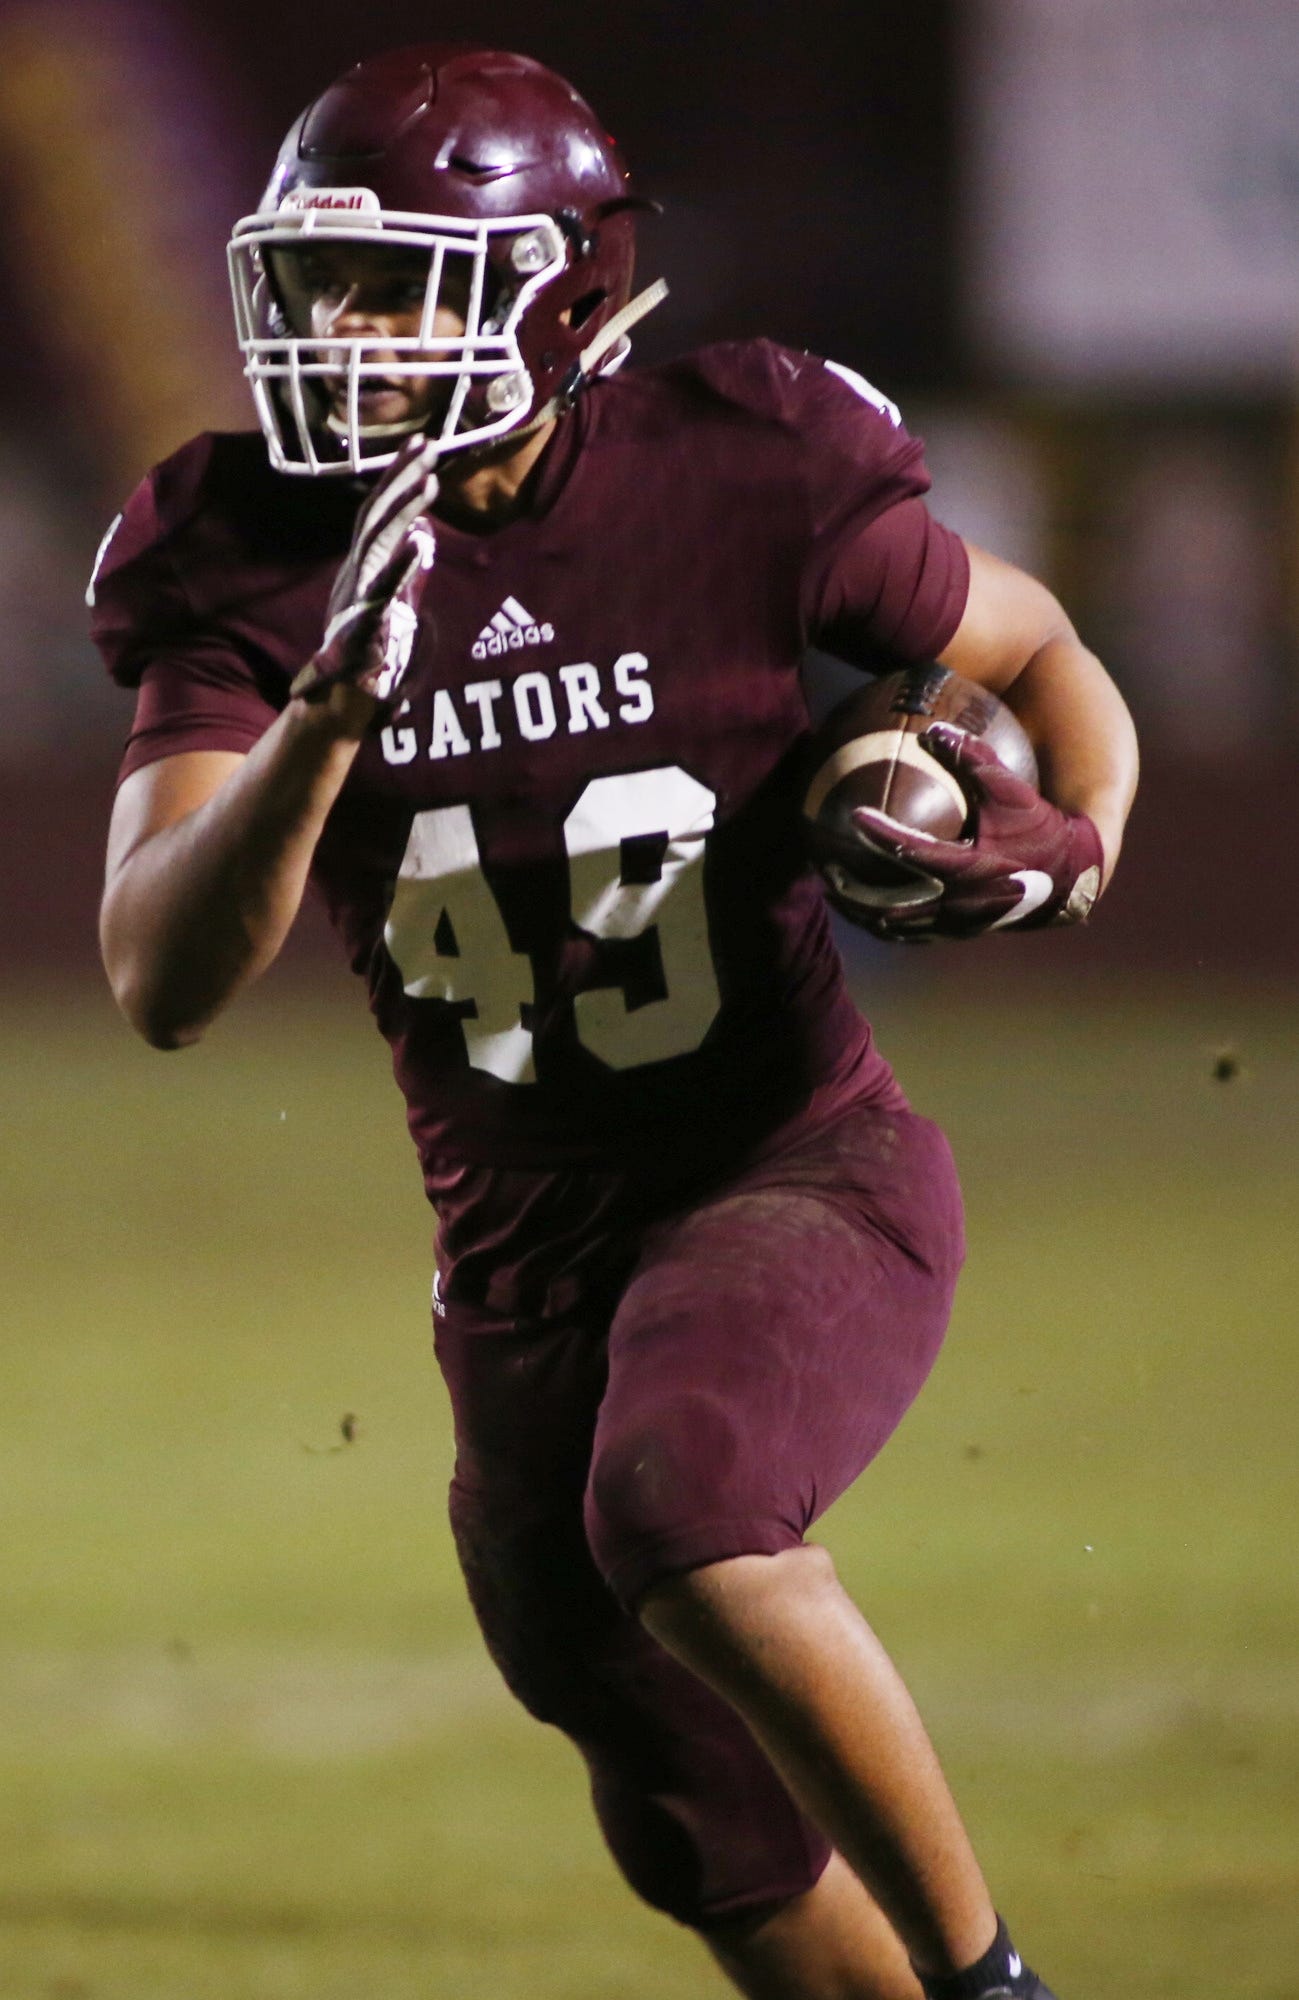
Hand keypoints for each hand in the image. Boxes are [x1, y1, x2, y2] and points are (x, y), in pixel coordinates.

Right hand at [290, 436, 439, 711]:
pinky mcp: (364, 624)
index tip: (420, 443)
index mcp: (359, 568)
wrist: (338, 701)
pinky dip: (400, 566)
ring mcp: (357, 598)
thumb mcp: (382, 601)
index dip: (396, 476)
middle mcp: (354, 575)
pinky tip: (421, 543)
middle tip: (428, 444)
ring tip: (429, 480)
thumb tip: (420, 536)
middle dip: (401, 477)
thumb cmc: (363, 653)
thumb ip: (400, 569)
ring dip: (402, 509)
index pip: (376, 511)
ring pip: (377, 543)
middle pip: (375, 516)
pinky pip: (383, 591)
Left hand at [850, 724, 1103, 939]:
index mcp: (967, 867)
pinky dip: (890, 924)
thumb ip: (974, 758)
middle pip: (891, 905)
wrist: (1073, 878)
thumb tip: (934, 728)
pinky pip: (916, 933)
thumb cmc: (1040, 828)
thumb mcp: (1010, 790)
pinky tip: (870, 910)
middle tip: (826, 872)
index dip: (879, 833)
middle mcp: (958, 903)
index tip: (853, 817)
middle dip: (854, 893)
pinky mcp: (962, 931)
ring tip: (837, 898)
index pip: (911, 851)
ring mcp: (958, 923)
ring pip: (900, 926)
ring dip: (866, 914)